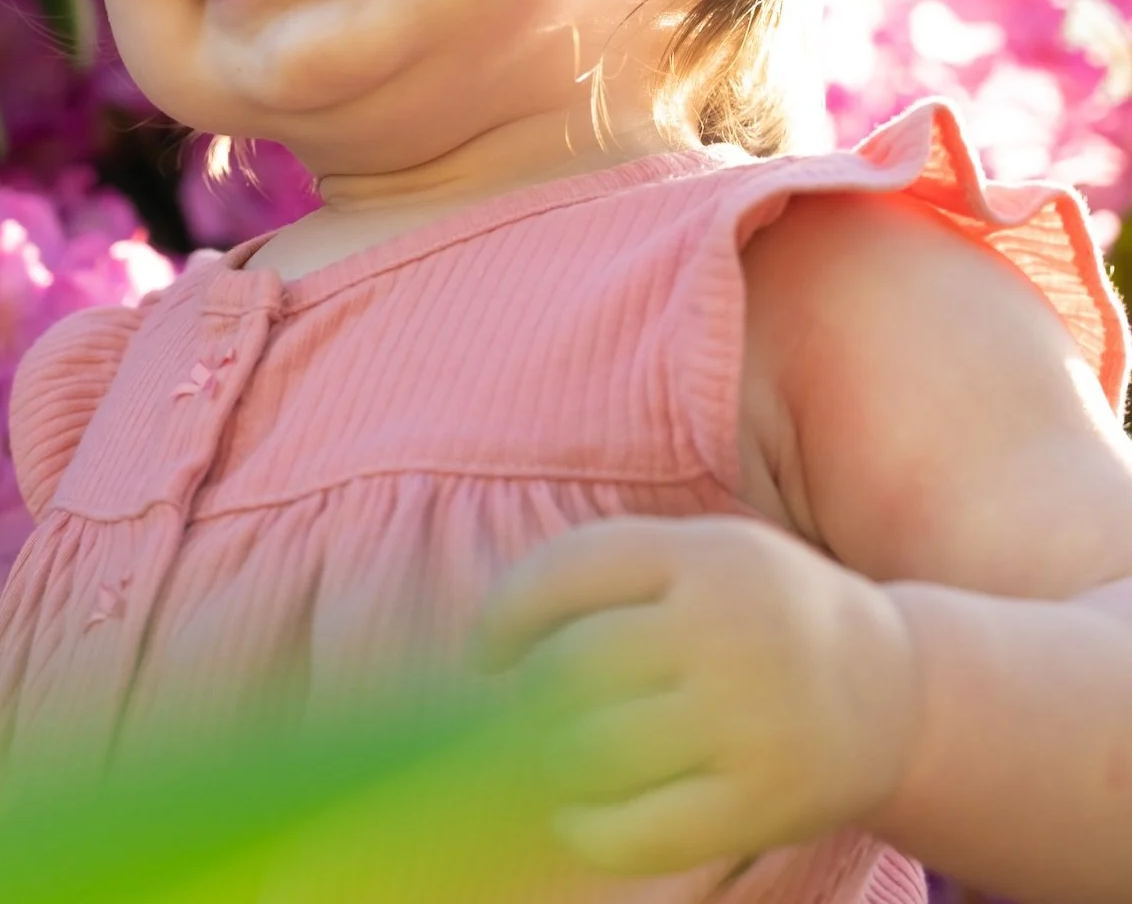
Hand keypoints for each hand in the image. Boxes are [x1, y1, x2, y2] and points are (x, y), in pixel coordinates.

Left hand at [475, 514, 919, 877]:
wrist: (898, 693)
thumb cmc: (763, 616)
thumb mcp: (708, 556)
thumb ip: (615, 575)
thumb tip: (488, 638)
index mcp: (706, 554)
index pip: (570, 569)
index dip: (506, 613)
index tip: (486, 652)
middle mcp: (727, 630)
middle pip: (574, 664)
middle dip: (525, 697)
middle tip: (517, 716)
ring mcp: (746, 720)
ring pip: (594, 748)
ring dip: (545, 763)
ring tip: (545, 761)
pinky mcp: (758, 803)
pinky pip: (636, 830)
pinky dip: (583, 830)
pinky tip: (574, 815)